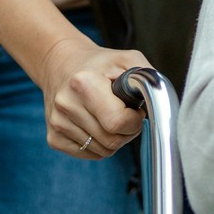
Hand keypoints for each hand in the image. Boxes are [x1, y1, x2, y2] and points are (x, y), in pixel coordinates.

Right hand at [37, 33, 146, 159]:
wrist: (62, 64)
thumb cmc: (99, 64)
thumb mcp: (127, 59)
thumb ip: (147, 78)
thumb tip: (159, 105)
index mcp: (84, 83)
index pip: (118, 122)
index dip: (134, 119)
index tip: (134, 109)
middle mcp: (67, 104)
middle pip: (112, 141)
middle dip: (127, 131)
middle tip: (125, 113)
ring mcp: (58, 123)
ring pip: (103, 151)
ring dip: (114, 138)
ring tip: (108, 116)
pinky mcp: (54, 138)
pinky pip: (89, 154)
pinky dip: (99, 144)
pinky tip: (95, 124)